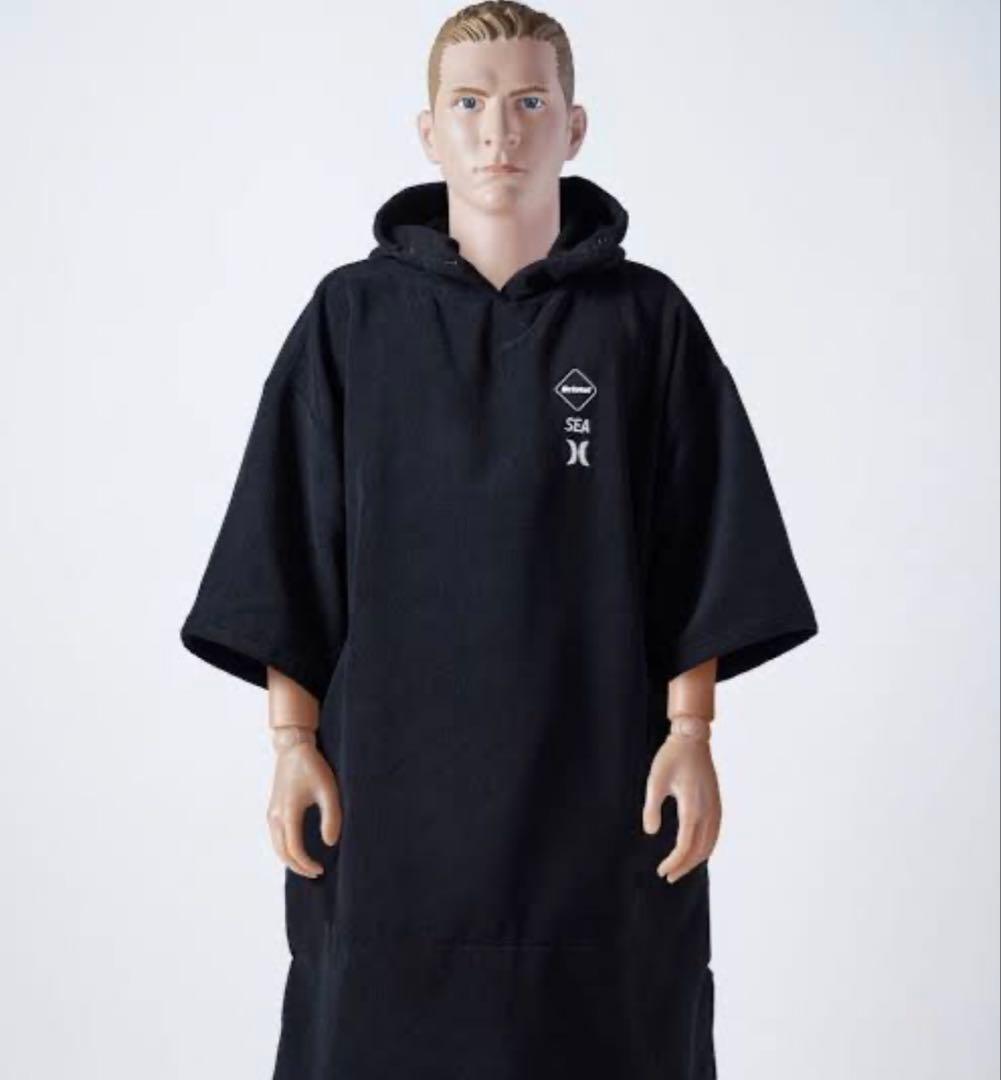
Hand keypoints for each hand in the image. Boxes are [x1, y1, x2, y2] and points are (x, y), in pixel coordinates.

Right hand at [266, 740, 341, 877]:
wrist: (293, 748)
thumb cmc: (313, 767)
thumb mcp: (328, 790)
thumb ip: (331, 817)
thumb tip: (329, 843)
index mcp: (288, 812)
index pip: (294, 849)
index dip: (306, 864)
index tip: (321, 869)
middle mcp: (275, 816)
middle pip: (282, 853)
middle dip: (298, 867)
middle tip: (316, 873)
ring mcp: (271, 813)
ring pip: (277, 846)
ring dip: (290, 859)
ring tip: (308, 865)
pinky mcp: (273, 810)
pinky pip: (276, 837)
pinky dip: (285, 849)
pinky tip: (299, 850)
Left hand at [641, 732, 721, 882]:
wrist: (692, 739)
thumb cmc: (671, 757)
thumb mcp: (655, 781)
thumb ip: (652, 808)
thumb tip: (650, 832)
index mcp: (692, 808)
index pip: (685, 846)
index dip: (674, 862)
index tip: (661, 871)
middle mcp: (708, 811)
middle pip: (700, 850)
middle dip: (684, 866)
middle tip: (668, 876)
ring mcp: (715, 808)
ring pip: (710, 844)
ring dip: (696, 859)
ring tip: (680, 868)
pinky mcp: (716, 803)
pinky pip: (715, 834)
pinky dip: (706, 848)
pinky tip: (696, 850)